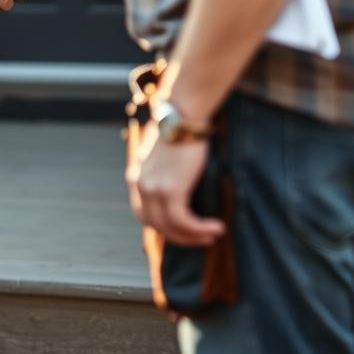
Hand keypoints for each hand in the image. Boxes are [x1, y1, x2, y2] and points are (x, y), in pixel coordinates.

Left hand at [125, 127, 224, 246]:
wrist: (184, 115)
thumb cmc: (180, 131)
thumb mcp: (164, 155)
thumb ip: (163, 173)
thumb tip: (177, 187)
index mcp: (136, 177)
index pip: (144, 214)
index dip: (163, 227)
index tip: (184, 231)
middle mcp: (141, 185)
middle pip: (156, 226)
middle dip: (180, 237)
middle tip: (203, 237)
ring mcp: (153, 189)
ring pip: (171, 228)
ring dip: (194, 236)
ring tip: (213, 233)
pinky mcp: (170, 190)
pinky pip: (184, 222)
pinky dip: (201, 229)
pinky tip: (217, 227)